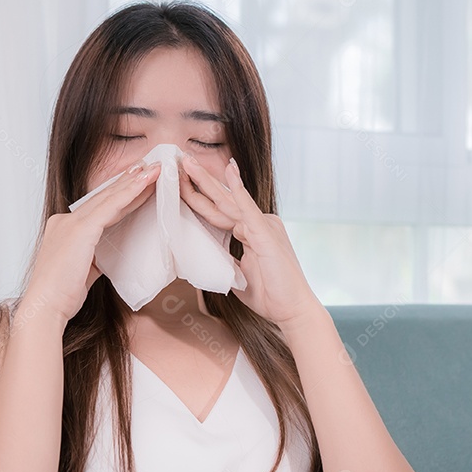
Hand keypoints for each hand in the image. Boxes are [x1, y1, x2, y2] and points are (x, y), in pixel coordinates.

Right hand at [24, 159, 162, 324]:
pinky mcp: (80, 230)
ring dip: (133, 182)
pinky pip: (110, 207)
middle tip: (148, 167)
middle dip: (127, 182)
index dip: (118, 196)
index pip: (96, 209)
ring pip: (108, 198)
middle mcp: (65, 221)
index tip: (135, 184)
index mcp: (63, 229)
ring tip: (153, 170)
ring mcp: (71, 223)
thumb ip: (94, 258)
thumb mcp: (81, 271)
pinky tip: (145, 183)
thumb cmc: (60, 296)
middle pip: (103, 198)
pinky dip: (129, 193)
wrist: (45, 307)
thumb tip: (108, 256)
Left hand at [178, 153, 321, 324]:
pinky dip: (237, 188)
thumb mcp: (236, 274)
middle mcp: (257, 222)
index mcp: (251, 231)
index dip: (197, 199)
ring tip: (188, 162)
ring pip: (228, 200)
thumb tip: (200, 255)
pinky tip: (228, 169)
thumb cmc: (269, 295)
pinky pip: (247, 207)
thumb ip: (222, 260)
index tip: (178, 184)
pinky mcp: (265, 232)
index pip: (218, 212)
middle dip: (198, 181)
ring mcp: (262, 225)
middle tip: (179, 161)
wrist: (293, 310)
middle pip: (221, 200)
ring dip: (206, 180)